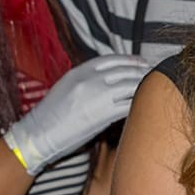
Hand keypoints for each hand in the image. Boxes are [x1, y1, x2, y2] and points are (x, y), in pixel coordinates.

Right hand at [5, 55, 149, 174]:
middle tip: (156, 74)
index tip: (142, 62)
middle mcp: (91, 80)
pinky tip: (146, 104)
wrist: (38, 135)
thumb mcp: (67, 85)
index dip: (131, 60)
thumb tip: (111, 77)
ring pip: (131, 86)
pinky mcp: (103, 115)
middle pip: (126, 71)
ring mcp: (98, 96)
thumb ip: (88, 78)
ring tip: (156, 87)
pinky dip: (139, 103)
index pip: (113, 59)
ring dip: (145, 86)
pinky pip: (129, 105)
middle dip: (143, 72)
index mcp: (81, 70)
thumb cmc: (51, 113)